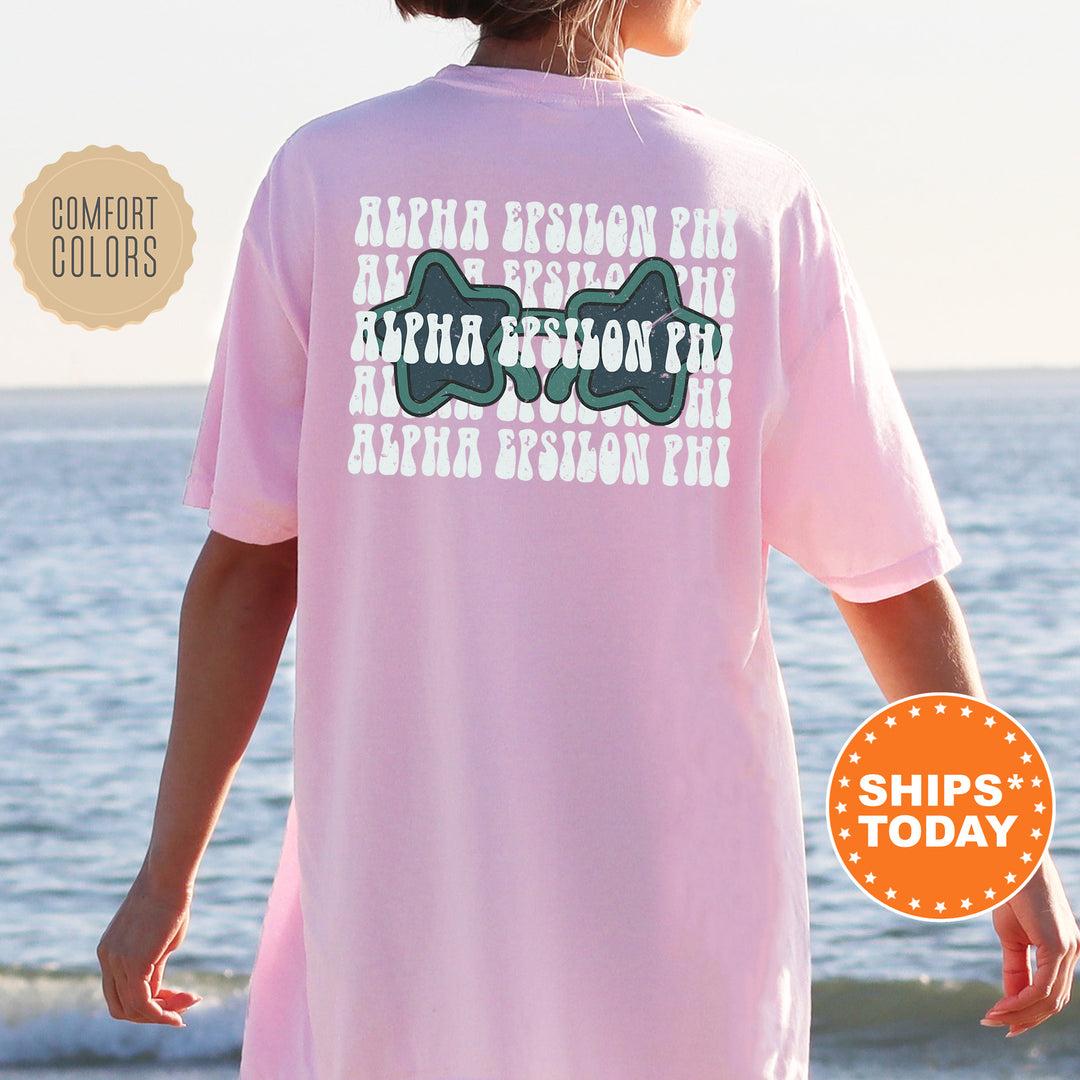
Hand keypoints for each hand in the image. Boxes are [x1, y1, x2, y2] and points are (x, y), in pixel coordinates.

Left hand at [97, 868, 201, 1025]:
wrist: (168, 877)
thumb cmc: (170, 900)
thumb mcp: (159, 941)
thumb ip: (152, 967)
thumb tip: (155, 992)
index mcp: (109, 952)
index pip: (120, 993)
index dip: (147, 1003)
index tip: (177, 998)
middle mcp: (107, 960)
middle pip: (121, 1008)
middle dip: (153, 1014)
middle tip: (184, 1007)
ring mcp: (117, 962)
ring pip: (132, 1009)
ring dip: (162, 1013)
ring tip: (191, 1002)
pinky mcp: (134, 962)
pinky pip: (142, 1001)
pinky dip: (161, 1013)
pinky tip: (182, 1009)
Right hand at [981, 856, 1079, 1036]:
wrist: (1013, 863)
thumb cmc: (1011, 893)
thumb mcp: (1010, 936)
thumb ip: (1015, 966)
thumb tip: (1011, 997)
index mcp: (1062, 951)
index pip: (1051, 993)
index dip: (1027, 1012)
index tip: (1001, 1021)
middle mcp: (1072, 953)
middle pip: (1054, 1002)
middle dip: (1025, 1019)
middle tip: (997, 1027)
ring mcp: (1069, 950)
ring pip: (1050, 999)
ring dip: (1020, 1014)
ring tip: (993, 1017)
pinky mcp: (1058, 946)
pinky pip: (1043, 986)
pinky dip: (1023, 1001)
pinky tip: (1003, 1005)